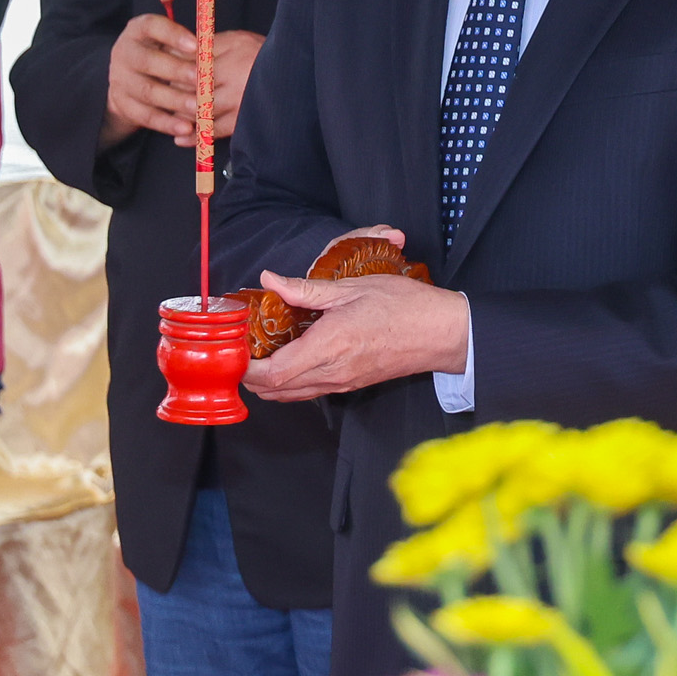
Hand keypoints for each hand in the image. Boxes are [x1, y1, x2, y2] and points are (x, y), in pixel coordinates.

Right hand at [102, 14, 256, 146]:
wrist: (128, 79)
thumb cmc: (160, 54)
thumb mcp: (168, 42)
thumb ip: (187, 45)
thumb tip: (213, 52)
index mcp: (137, 30)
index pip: (152, 26)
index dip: (174, 35)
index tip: (197, 46)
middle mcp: (124, 52)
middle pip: (148, 61)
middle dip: (176, 70)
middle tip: (200, 79)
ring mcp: (119, 79)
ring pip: (148, 91)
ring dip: (175, 100)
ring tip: (198, 106)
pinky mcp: (122, 104)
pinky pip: (145, 116)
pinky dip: (167, 123)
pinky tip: (186, 127)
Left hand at [245, 236, 469, 398]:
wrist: (442, 333)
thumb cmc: (404, 306)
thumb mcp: (353, 288)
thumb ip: (306, 289)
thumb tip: (270, 280)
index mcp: (331, 345)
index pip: (275, 373)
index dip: (246, 368)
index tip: (234, 350)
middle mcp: (333, 371)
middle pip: (275, 391)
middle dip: (249, 376)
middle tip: (239, 349)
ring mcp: (343, 382)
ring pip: (290, 395)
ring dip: (268, 381)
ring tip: (259, 353)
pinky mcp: (351, 385)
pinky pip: (309, 391)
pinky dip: (289, 382)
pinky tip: (288, 358)